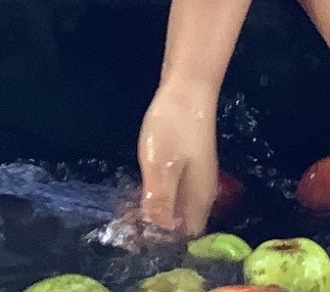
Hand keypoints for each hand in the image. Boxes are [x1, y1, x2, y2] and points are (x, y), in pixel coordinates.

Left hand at [138, 79, 218, 235]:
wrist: (188, 87)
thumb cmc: (174, 128)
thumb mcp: (160, 168)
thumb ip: (159, 202)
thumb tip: (156, 234)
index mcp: (199, 198)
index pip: (186, 235)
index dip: (164, 241)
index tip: (137, 237)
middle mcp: (202, 191)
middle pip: (182, 221)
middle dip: (157, 227)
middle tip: (127, 225)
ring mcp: (196, 175)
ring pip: (177, 204)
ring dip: (155, 210)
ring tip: (128, 210)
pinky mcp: (188, 161)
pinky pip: (174, 188)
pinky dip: (157, 193)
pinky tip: (141, 188)